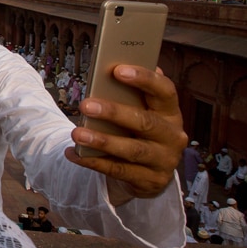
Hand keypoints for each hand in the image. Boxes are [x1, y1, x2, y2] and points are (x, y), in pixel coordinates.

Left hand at [65, 65, 186, 204]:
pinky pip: (118, 171)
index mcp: (170, 112)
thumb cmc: (139, 131)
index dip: (144, 79)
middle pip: (145, 122)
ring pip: (132, 150)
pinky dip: (93, 162)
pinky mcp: (150, 181)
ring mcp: (164, 161)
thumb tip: (114, 67)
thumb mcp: (142, 112)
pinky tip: (73, 153)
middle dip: (113, 112)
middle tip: (85, 105)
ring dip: (102, 141)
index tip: (118, 70)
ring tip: (76, 133)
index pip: (165, 91)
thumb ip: (131, 94)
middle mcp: (173, 136)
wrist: (151, 171)